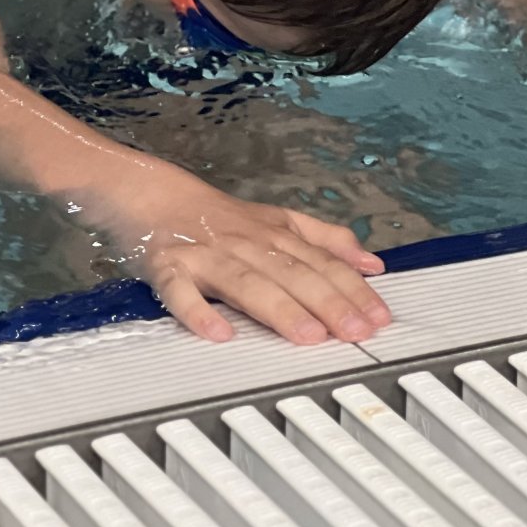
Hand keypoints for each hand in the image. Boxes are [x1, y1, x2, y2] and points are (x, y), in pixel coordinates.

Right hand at [95, 166, 390, 344]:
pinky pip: (180, 291)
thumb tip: (372, 262)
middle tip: (357, 331)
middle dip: (328, 302)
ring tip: (308, 335)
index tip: (379, 316)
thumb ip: (324, 239)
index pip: (320, 262)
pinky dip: (197, 311)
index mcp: (272, 233)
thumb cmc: (214, 215)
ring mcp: (205, 254)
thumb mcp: (274, 219)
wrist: (147, 191)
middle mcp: (244, 243)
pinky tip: (217, 333)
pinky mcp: (166, 266)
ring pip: (246, 281)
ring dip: (278, 308)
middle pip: (291, 272)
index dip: (352, 289)